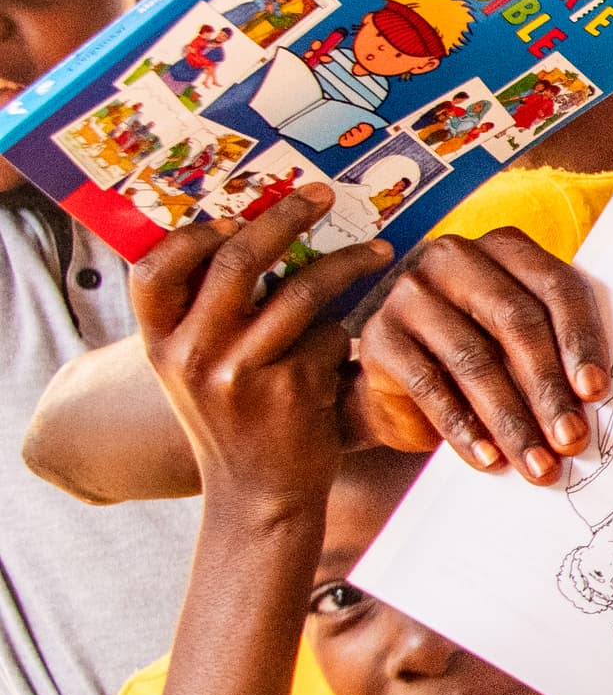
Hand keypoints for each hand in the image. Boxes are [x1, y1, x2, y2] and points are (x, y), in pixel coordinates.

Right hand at [130, 190, 393, 511]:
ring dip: (347, 263)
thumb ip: (207, 319)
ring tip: (379, 251)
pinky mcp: (292, 390)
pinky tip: (369, 326)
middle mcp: (191, 356)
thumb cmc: (235, 424)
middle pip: (234, 263)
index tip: (231, 214)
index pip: (152, 271)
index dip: (190, 236)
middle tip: (320, 196)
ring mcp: (241, 373)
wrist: (258, 498)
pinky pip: (330, 334)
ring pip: (300, 291)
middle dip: (283, 219)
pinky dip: (349, 325)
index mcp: (160, 346)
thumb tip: (244, 237)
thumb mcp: (197, 374)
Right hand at [349, 227, 610, 480]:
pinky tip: (488, 458)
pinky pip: (430, 387)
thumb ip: (558, 352)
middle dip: (549, 389)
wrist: (403, 383)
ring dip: (512, 421)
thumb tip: (595, 398)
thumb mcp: (523, 344)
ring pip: (474, 360)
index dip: (580, 341)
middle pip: (516, 323)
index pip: (556, 288)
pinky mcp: (379, 336)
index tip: (597, 391)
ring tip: (538, 463)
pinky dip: (464, 429)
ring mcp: (411, 294)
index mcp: (505, 248)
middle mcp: (455, 259)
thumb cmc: (483, 356)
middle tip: (572, 439)